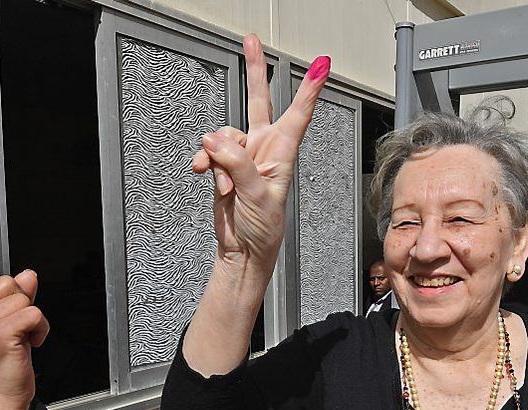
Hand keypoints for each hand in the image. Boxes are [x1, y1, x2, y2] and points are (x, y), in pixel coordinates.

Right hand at [0, 212, 49, 409]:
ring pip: (24, 297)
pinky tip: (31, 347)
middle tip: (15, 334)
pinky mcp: (0, 334)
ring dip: (34, 319)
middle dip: (21, 304)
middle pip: (8, 282)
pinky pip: (34, 312)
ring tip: (22, 343)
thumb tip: (29, 275)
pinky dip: (41, 329)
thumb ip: (8, 301)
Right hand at [191, 34, 329, 269]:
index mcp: (283, 153)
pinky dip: (206, 164)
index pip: (298, 115)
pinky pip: (209, 153)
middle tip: (251, 41)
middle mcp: (264, 149)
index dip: (309, 89)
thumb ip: (236, 164)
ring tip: (222, 183)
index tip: (322, 65)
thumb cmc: (263, 229)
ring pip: (223, 136)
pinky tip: (207, 177)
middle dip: (255, 71)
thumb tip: (215, 140)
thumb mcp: (257, 196)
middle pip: (259, 101)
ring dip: (216, 157)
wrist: (243, 250)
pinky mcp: (224, 167)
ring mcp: (243, 157)